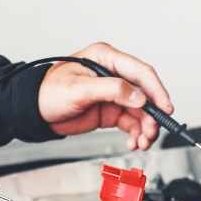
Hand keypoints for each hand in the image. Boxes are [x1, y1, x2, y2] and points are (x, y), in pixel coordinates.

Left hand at [37, 42, 172, 150]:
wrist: (34, 112)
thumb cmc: (48, 92)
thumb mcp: (79, 88)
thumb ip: (111, 90)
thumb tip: (138, 97)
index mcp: (106, 58)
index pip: (140, 72)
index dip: (156, 90)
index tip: (165, 107)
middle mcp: (113, 74)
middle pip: (144, 94)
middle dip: (151, 115)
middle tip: (152, 132)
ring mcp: (113, 94)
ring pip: (140, 111)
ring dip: (145, 127)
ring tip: (143, 141)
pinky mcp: (110, 111)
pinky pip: (131, 122)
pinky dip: (136, 133)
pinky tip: (134, 142)